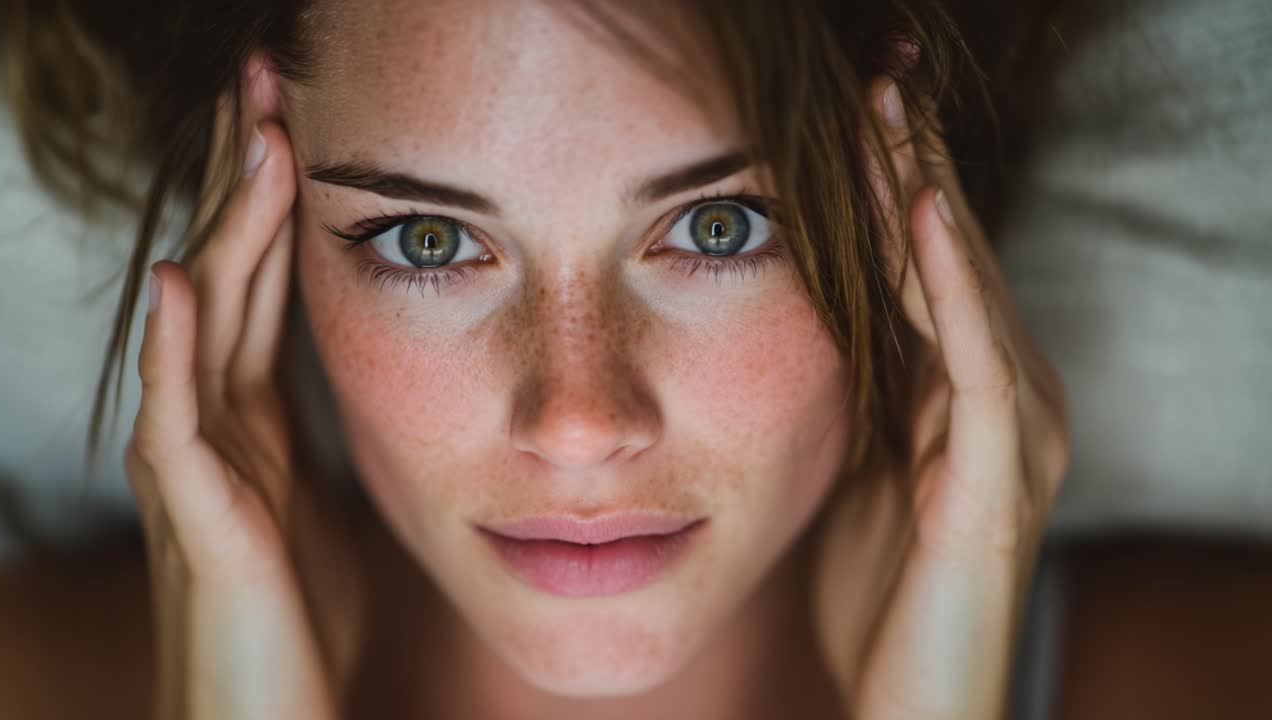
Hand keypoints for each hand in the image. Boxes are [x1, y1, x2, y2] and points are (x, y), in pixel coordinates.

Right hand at [125, 99, 361, 717]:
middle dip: (248, 180)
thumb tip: (390, 392)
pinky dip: (175, 350)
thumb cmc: (297, 619)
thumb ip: (336, 439)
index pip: (265, 283)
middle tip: (267, 81)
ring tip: (250, 140)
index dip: (277, 201)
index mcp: (259, 417)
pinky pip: (178, 422)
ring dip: (229, 230)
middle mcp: (220, 422)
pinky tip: (180, 282)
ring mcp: (199, 464)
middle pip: (233, 276)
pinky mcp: (198, 517)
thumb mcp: (328, 503)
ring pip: (209, 324)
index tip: (299, 116)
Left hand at [812, 77, 1069, 719]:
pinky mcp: (997, 476)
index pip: (919, 266)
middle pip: (947, 257)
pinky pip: (975, 358)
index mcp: (957, 392)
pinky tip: (921, 213)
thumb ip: (855, 397)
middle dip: (910, 165)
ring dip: (926, 196)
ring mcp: (1008, 433)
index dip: (887, 185)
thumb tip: (807, 328)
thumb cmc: (880, 592)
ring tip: (892, 113)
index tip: (846, 110)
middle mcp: (998, 395)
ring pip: (964, 288)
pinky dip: (949, 282)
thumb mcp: (856, 468)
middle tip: (875, 76)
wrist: (913, 704)